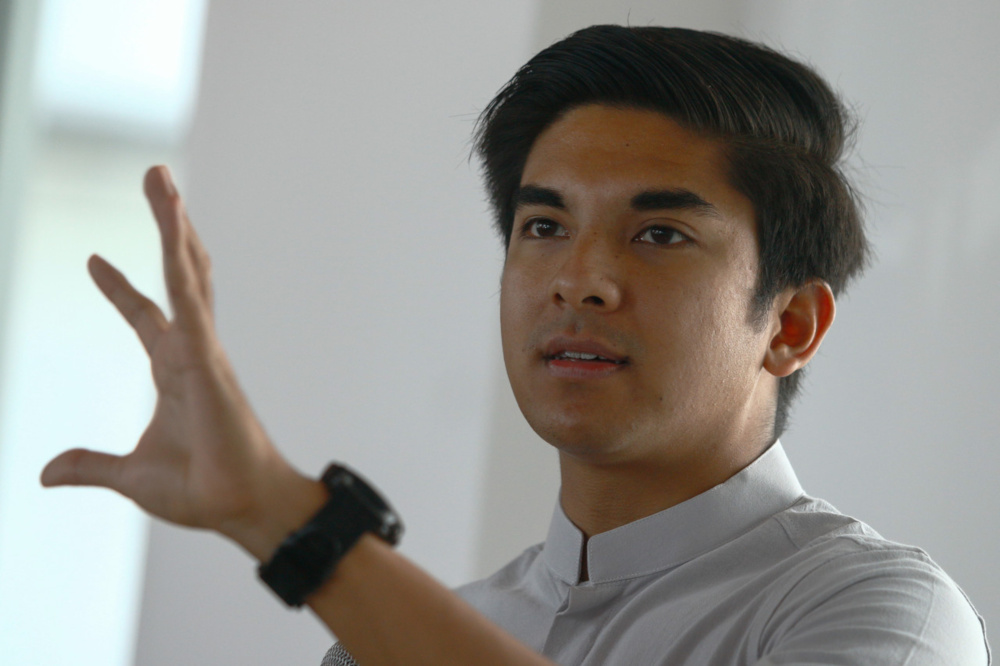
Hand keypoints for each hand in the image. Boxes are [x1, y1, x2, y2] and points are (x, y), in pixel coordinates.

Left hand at [41, 166, 323, 559]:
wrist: (240, 508)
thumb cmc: (202, 490)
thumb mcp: (130, 477)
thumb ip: (91, 466)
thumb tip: (46, 472)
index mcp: (174, 370)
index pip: (145, 315)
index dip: (119, 289)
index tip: (92, 260)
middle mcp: (190, 350)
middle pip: (179, 274)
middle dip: (167, 228)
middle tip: (157, 180)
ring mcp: (202, 348)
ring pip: (188, 271)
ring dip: (174, 224)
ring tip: (161, 180)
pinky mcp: (207, 356)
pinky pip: (188, 298)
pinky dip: (179, 259)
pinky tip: (174, 224)